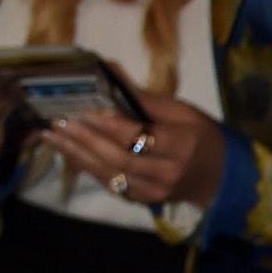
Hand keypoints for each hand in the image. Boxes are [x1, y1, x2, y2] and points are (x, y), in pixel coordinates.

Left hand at [42, 87, 225, 209]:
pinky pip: (110, 183)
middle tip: (59, 119)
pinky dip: (86, 166)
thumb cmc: (201, 138)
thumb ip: (144, 98)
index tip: (85, 108)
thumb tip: (108, 71)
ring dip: (77, 153)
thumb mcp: (183, 112)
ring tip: (52, 133)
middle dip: (86, 138)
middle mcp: (168, 173)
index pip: (141, 136)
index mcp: (182, 146)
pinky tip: (67, 150)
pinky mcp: (142, 201)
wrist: (219, 178)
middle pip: (120, 157)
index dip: (110, 124)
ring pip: (110, 173)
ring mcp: (154, 191)